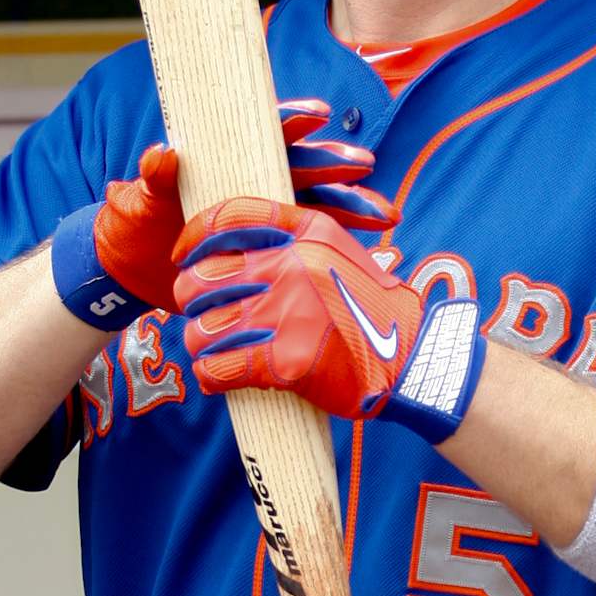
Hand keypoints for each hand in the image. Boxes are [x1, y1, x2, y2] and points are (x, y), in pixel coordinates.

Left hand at [85, 104, 395, 315]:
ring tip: (386, 216)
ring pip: (317, 206)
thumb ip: (153, 178)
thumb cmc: (133, 225)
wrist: (134, 271)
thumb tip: (162, 152)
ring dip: (352, 208)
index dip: (291, 121)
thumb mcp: (138, 201)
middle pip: (303, 167)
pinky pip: (313, 246)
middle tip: (364, 164)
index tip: (318, 115)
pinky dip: (342, 247)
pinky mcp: (274, 251)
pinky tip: (373, 252)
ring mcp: (268, 218)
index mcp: (226, 159)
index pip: (263, 133)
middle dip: (335, 165)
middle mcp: (254, 182)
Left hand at [174, 196, 485, 444]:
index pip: (229, 217)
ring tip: (209, 350)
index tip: (181, 254)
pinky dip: (210, 375)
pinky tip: (215, 377)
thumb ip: (298, 241)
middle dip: (190, 300)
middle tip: (199, 314)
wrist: (413, 361)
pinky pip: (221, 366)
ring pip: (206, 326)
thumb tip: (245, 240)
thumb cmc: (373, 310)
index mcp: (307, 231)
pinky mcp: (287, 362)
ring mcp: (290, 314)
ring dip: (200, 342)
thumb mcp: (341, 253)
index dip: (194, 236)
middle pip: (204, 277)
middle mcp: (294, 266)